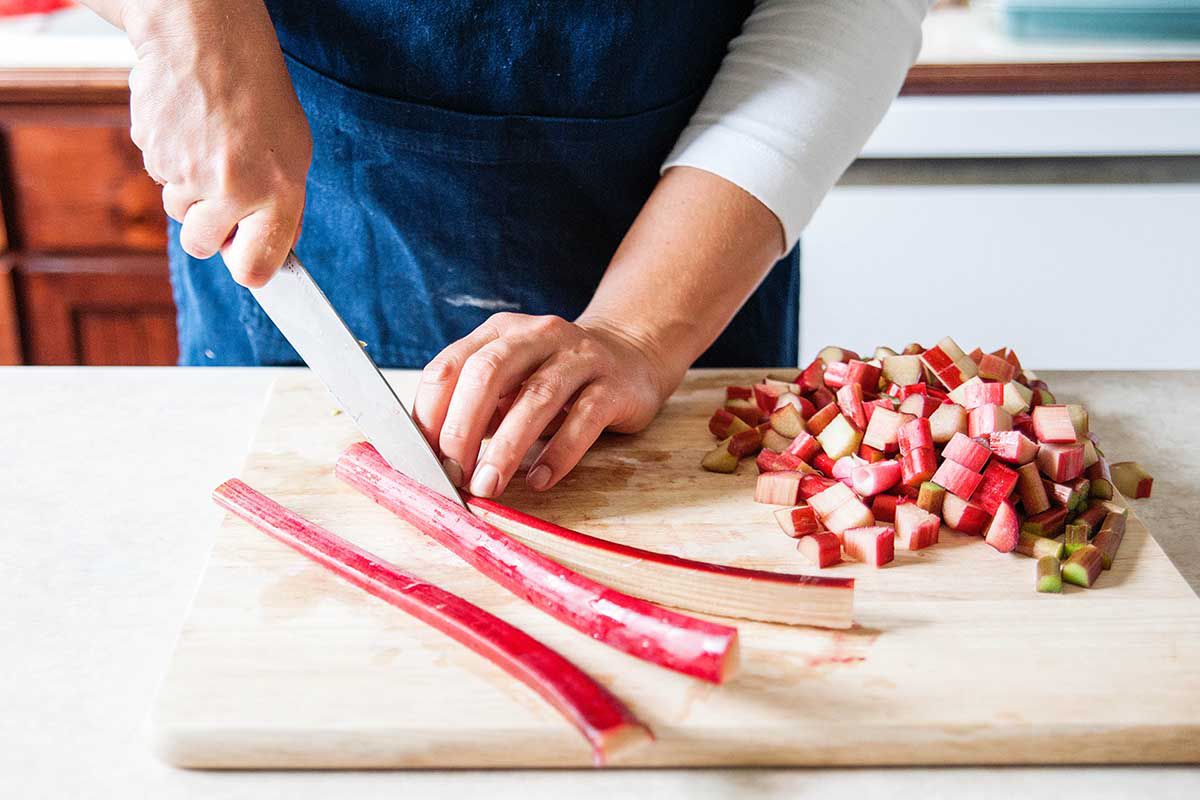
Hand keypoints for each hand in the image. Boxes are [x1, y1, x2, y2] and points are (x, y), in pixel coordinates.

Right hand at [123, 0, 310, 286]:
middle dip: (210, 229)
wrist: (209, 40)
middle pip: (204, 248)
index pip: (254, 268)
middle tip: (224, 195)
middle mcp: (231, 189)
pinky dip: (172, 161)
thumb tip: (276, 248)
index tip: (245, 259)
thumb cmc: (260, 96)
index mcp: (275, 192)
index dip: (247, 268)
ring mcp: (187, 173)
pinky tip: (189, 130)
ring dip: (191, 191)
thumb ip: (283, 205)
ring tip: (210, 148)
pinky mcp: (152, 153)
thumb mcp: (293, 152)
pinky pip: (159, 178)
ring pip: (178, 211)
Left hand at [412, 314, 672, 497]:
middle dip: (463, 427)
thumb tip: (433, 456)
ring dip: (507, 447)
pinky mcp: (614, 387)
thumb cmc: (553, 378)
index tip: (422, 456)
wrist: (628, 356)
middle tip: (452, 473)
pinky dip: (558, 453)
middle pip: (488, 374)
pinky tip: (539, 480)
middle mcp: (538, 336)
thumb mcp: (509, 381)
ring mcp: (580, 358)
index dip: (430, 412)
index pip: (450, 365)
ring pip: (536, 398)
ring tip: (488, 486)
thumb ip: (475, 407)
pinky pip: (584, 420)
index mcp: (499, 332)